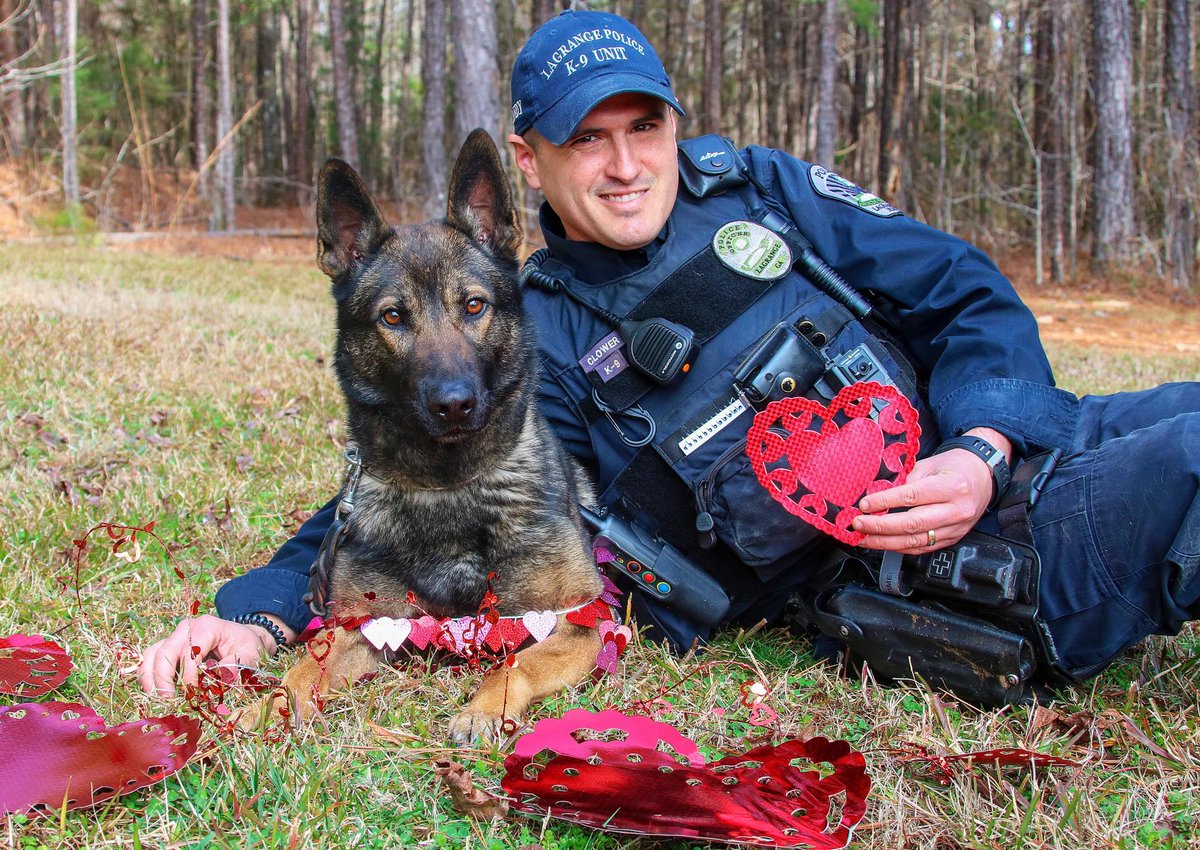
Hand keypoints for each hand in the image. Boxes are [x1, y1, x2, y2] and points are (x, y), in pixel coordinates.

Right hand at [138, 614, 291, 697]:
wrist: (242, 637)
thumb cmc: (246, 645)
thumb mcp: (250, 653)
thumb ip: (239, 663)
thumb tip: (225, 675)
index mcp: (207, 626)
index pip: (189, 651)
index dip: (188, 674)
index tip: (193, 693)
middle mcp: (186, 628)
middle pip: (165, 651)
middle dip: (163, 677)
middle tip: (168, 699)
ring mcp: (175, 636)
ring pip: (152, 653)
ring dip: (150, 676)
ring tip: (156, 697)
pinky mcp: (169, 646)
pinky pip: (150, 657)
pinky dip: (147, 674)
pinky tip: (152, 690)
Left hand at [850, 427, 1010, 554]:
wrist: (983, 476)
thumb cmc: (955, 467)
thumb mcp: (931, 464)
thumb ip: (906, 479)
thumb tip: (877, 493)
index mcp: (952, 486)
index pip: (912, 496)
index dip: (886, 502)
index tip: (865, 504)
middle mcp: (956, 510)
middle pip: (913, 524)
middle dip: (880, 527)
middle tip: (858, 524)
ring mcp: (955, 528)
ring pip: (915, 541)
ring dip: (885, 542)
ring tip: (863, 537)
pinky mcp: (952, 539)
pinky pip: (922, 547)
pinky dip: (899, 547)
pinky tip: (882, 542)